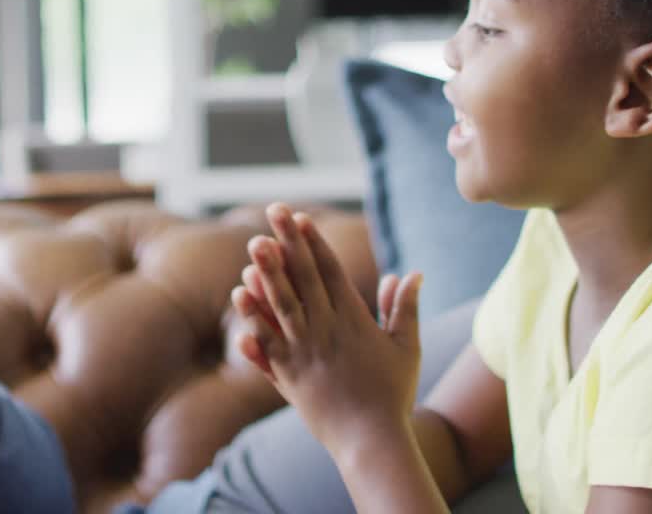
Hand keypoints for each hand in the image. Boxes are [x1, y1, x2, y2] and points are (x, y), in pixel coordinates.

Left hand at [231, 203, 423, 459]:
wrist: (371, 441)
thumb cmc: (393, 393)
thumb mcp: (407, 347)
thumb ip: (405, 308)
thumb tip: (412, 272)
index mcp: (354, 321)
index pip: (331, 272)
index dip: (314, 243)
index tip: (300, 217)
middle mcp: (326, 331)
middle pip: (304, 279)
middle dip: (289, 242)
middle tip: (274, 211)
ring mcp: (304, 353)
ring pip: (282, 306)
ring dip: (267, 273)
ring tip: (254, 247)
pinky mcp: (287, 377)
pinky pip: (266, 343)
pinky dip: (252, 320)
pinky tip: (239, 298)